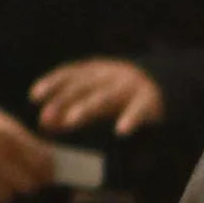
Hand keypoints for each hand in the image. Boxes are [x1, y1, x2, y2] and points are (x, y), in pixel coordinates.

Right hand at [0, 106, 60, 202]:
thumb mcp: (7, 125)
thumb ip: (29, 145)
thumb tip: (52, 168)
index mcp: (5, 134)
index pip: (38, 163)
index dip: (47, 171)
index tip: (48, 174)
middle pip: (26, 184)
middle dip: (30, 182)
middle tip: (27, 179)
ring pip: (8, 196)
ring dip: (10, 190)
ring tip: (5, 180)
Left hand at [29, 57, 165, 134]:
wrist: (168, 84)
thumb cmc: (122, 94)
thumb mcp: (96, 98)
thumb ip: (71, 109)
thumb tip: (43, 123)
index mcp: (96, 71)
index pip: (70, 74)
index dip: (52, 83)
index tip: (35, 96)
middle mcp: (110, 75)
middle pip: (82, 85)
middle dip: (63, 100)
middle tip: (47, 116)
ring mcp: (129, 86)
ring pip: (104, 96)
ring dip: (86, 107)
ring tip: (71, 120)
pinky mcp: (148, 100)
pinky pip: (137, 110)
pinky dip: (129, 119)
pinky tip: (121, 131)